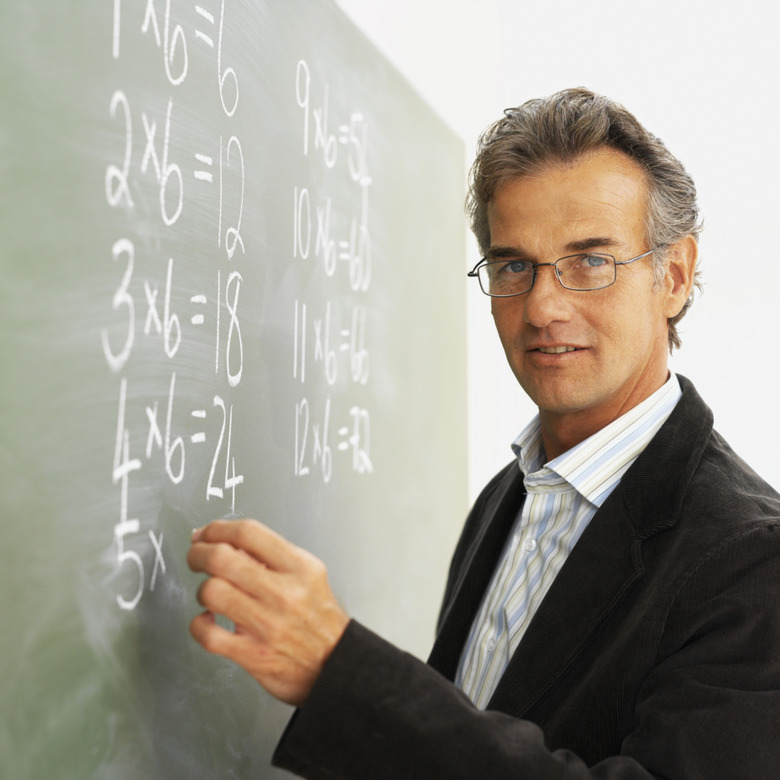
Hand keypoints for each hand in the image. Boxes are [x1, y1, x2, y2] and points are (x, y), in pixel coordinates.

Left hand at [187, 519, 349, 706]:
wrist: (336, 663)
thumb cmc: (318, 617)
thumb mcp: (307, 574)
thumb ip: (272, 556)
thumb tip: (230, 542)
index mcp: (299, 567)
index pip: (248, 533)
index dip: (218, 528)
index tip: (206, 533)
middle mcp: (284, 593)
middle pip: (222, 558)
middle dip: (198, 553)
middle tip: (196, 556)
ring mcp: (268, 625)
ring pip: (211, 592)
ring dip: (202, 589)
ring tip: (209, 591)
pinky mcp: (253, 655)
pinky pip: (208, 634)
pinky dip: (198, 625)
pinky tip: (207, 620)